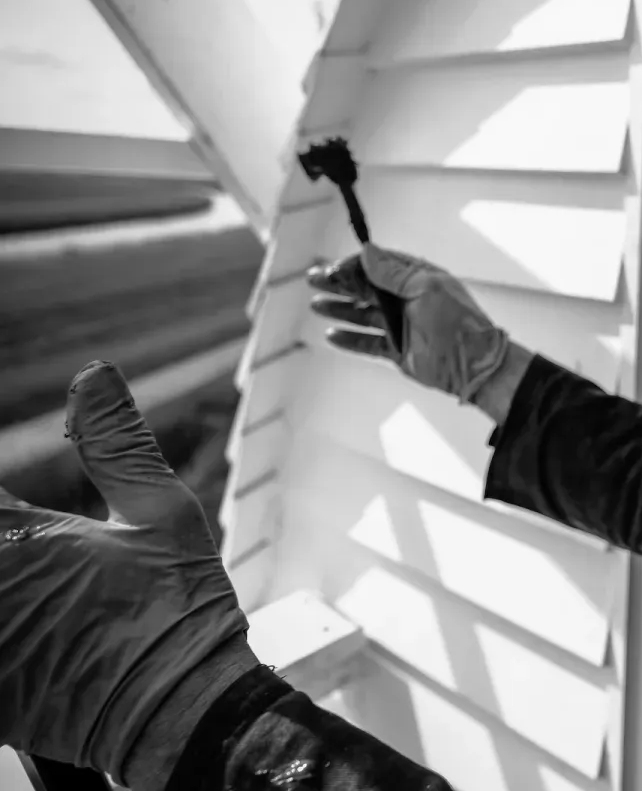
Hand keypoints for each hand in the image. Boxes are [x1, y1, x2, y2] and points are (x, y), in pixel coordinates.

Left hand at [0, 362, 253, 780]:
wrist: (181, 710)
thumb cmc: (177, 607)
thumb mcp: (162, 511)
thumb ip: (116, 441)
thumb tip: (92, 373)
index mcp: (16, 540)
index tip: (12, 506)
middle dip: (2, 537)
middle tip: (22, 543)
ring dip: (4, 578)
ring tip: (26, 576)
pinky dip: (4, 621)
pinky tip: (22, 615)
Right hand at [308, 243, 510, 403]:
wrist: (473, 365)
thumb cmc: (457, 323)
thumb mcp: (426, 289)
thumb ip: (393, 273)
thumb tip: (367, 251)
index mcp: (419, 279)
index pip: (381, 265)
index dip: (355, 265)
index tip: (333, 266)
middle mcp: (409, 300)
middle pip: (367, 289)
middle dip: (339, 284)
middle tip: (313, 279)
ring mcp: (402, 326)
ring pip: (363, 315)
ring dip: (340, 309)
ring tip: (316, 304)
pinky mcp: (398, 351)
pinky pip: (368, 342)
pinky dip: (349, 339)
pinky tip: (331, 334)